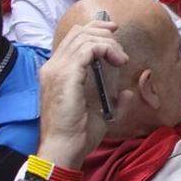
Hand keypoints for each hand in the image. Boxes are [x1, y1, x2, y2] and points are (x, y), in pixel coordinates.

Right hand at [36, 20, 127, 168]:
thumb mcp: (100, 112)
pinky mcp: (66, 74)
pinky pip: (88, 49)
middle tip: (120, 40)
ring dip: (109, 44)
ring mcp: (57, 69)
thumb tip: (127, 92)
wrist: (65, 148)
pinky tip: (118, 61)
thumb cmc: (79, 134)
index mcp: (57, 73)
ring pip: (85, 38)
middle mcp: (53, 67)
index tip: (113, 36)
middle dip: (102, 31)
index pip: (73, 40)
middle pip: (78, 33)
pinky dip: (106, 49)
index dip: (94, 32)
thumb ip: (111, 99)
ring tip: (122, 59)